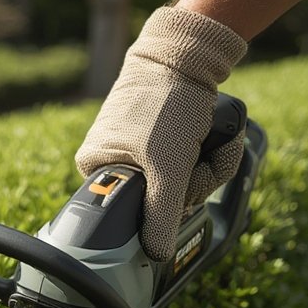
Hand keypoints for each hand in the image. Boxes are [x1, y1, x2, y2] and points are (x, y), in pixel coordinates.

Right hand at [75, 6, 246, 261]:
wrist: (185, 53)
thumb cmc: (165, 104)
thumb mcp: (166, 167)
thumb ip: (160, 216)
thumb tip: (154, 255)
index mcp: (95, 167)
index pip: (129, 212)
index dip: (163, 208)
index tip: (181, 187)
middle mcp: (112, 159)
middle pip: (158, 198)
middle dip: (191, 182)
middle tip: (201, 158)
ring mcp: (137, 148)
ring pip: (177, 181)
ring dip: (205, 167)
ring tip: (212, 142)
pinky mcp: (161, 136)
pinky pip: (184, 161)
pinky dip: (204, 152)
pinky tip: (210, 137)